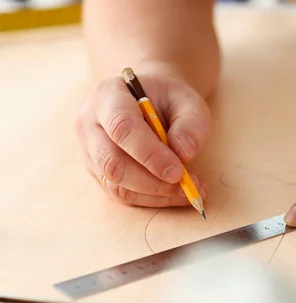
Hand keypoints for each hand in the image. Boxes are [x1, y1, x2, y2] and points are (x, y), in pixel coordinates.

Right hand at [75, 67, 210, 206]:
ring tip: (190, 191)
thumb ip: (191, 124)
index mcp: (108, 96)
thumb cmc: (169, 100)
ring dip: (156, 194)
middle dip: (152, 181)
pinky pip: (122, 194)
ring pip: (116, 184)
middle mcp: (90, 125)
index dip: (150, 154)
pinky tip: (177, 194)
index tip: (178, 171)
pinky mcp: (99, 173)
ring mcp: (91, 152)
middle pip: (112, 162)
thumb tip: (184, 154)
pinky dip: (153, 199)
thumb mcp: (188, 102)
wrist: (152, 101)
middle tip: (188, 186)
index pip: (121, 127)